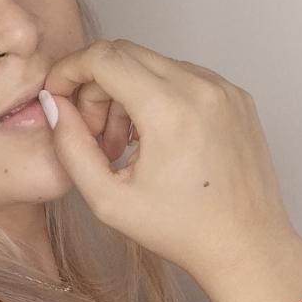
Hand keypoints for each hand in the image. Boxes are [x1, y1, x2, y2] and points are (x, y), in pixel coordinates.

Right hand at [40, 38, 296, 282]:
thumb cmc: (182, 230)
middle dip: (97, 87)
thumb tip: (55, 106)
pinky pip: (184, 77)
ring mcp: (224, 89)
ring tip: (126, 146)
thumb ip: (71, 148)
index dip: (70, 70)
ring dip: (128, 94)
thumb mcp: (109, 200)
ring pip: (154, 64)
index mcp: (169, 109)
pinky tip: (157, 142)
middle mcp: (201, 87)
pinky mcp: (237, 97)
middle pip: (126, 55)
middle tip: (94, 135)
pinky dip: (159, 97)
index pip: (103, 57)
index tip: (58, 95)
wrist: (246, 246)